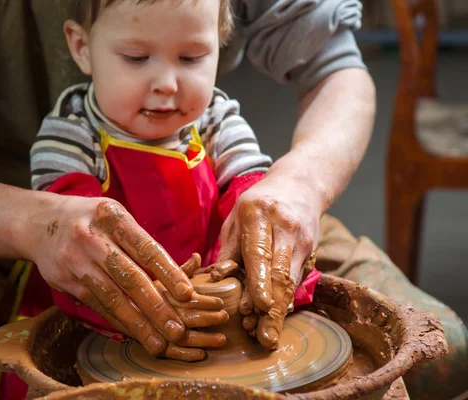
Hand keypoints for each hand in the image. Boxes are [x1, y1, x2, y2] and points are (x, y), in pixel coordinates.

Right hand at [27, 196, 225, 356]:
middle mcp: (91, 238)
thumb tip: (175, 275)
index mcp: (111, 217)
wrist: (40, 222)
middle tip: (178, 331)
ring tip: (159, 343)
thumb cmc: (92, 220)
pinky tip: (135, 334)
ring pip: (111, 298)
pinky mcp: (64, 281)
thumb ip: (140, 242)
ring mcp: (74, 261)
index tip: (187, 294)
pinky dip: (118, 322)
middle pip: (129, 277)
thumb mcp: (116, 216)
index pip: (145, 247)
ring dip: (137, 323)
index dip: (168, 272)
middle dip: (156, 307)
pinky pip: (96, 305)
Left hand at [215, 174, 320, 349]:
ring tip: (268, 336)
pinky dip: (285, 300)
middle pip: (281, 273)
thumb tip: (216, 280)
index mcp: (259, 215)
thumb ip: (228, 249)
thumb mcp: (236, 217)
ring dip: (280, 311)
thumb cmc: (258, 203)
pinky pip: (297, 279)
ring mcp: (302, 240)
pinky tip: (274, 319)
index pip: (260, 251)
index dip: (260, 281)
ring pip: (292, 281)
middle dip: (273, 308)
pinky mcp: (311, 250)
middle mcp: (285, 228)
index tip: (259, 307)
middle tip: (264, 337)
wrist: (300, 185)